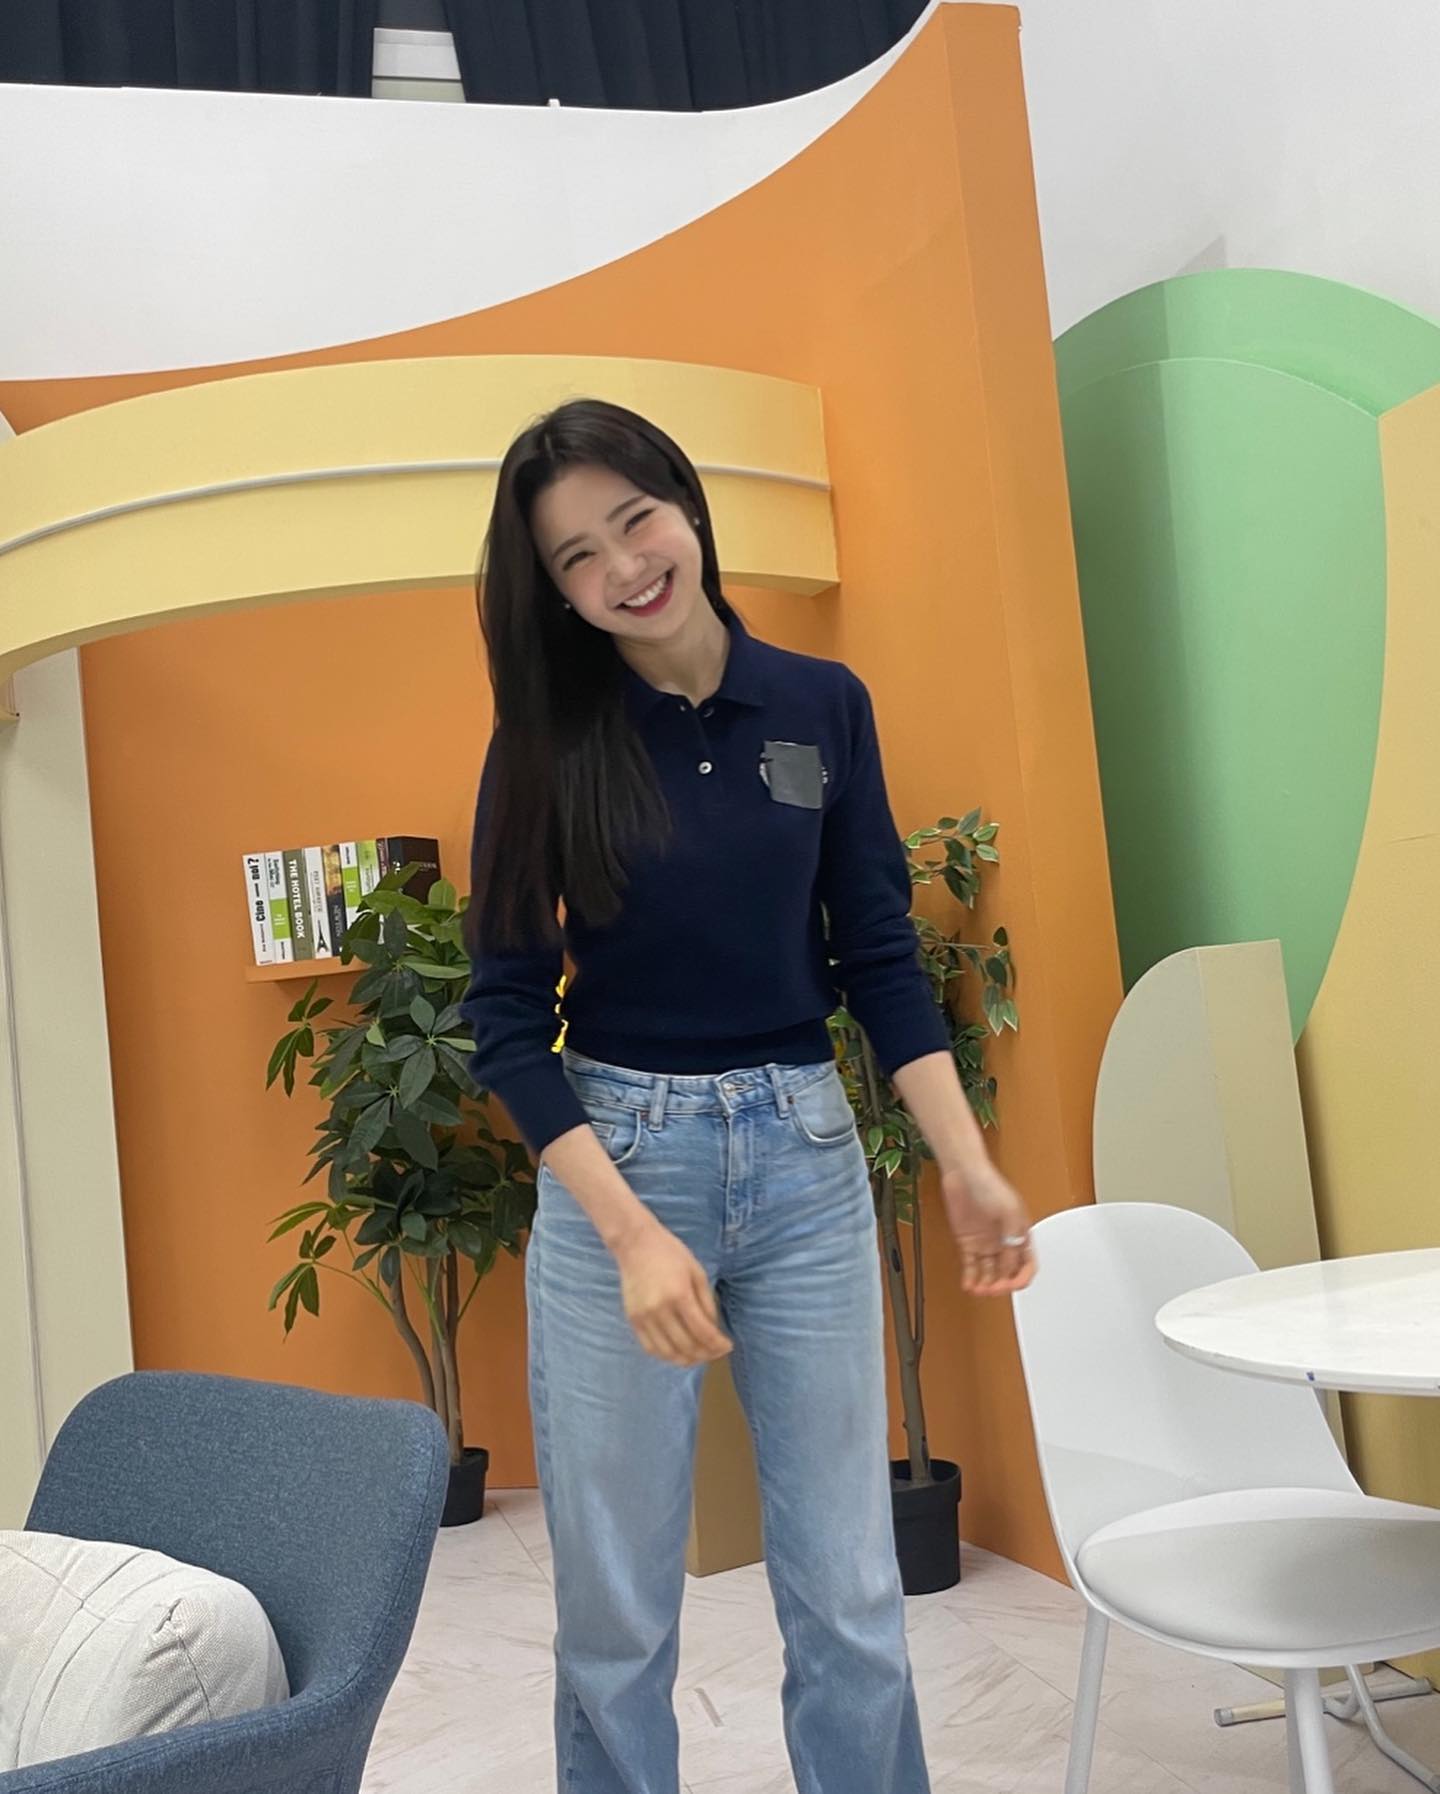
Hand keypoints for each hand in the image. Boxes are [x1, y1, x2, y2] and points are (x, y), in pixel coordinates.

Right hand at [613, 1215, 732, 1366]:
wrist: (636, 1245)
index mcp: (680, 1295)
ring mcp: (644, 1318)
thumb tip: (713, 1329)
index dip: (718, 1344)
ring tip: (700, 1355)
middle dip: (706, 1354)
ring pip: (668, 1352)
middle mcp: (660, 1310)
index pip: (703, 1332)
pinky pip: (650, 1348)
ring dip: (687, 1359)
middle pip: (687, 1346)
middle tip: (716, 1352)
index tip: (728, 1346)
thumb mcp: (697, 1272)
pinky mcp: (633, 1320)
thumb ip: (707, 1303)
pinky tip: (678, 1352)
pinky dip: (666, 1356)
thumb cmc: (671, 1254)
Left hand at [939, 1162, 1036, 1295]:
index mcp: (1020, 1233)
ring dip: (986, 1285)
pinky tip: (969, 1285)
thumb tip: (1010, 1263)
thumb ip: (1011, 1240)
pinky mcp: (968, 1242)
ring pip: (990, 1273)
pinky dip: (971, 1277)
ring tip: (979, 1291)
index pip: (1027, 1265)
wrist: (963, 1174)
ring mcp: (986, 1242)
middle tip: (993, 1291)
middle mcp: (1004, 1241)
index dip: (1021, 1279)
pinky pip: (971, 1265)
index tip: (1011, 1286)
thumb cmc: (989, 1184)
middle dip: (1002, 1285)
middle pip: (1008, 1273)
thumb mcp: (1009, 1212)